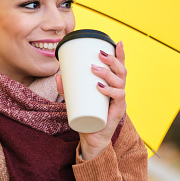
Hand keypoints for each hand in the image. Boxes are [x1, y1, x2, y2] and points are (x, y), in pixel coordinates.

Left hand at [56, 41, 126, 160]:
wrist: (92, 138)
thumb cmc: (87, 117)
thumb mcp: (75, 100)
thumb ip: (67, 89)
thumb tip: (58, 76)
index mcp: (113, 86)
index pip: (119, 68)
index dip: (120, 55)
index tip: (117, 42)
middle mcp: (119, 91)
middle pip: (121, 72)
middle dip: (112, 60)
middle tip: (99, 54)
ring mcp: (119, 102)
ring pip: (119, 83)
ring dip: (108, 73)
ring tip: (94, 69)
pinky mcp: (117, 112)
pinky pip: (118, 98)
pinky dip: (110, 92)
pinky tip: (100, 87)